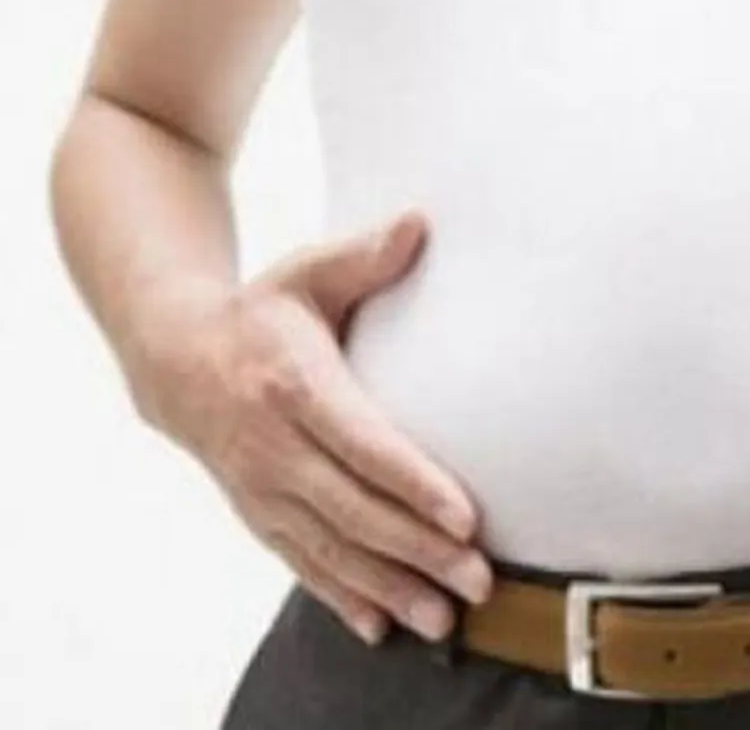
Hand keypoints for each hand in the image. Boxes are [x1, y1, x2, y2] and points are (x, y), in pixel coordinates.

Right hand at [127, 212, 490, 645]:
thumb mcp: (304, 273)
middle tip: (479, 580)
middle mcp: (271, 445)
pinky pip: (301, 564)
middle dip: (419, 551)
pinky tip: (382, 627)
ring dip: (389, 587)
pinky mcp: (256, 513)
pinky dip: (341, 597)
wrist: (171, 355)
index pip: (361, 442)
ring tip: (444, 618)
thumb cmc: (261, 311)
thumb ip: (364, 257)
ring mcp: (260, 486)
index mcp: (292, 383)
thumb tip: (421, 222)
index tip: (465, 516)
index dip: (413, 483)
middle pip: (353, 510)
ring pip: (329, 550)